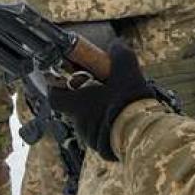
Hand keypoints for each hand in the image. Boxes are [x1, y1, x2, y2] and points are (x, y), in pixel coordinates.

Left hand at [48, 40, 152, 160]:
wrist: (141, 133)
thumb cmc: (127, 102)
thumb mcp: (126, 69)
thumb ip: (119, 53)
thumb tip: (116, 44)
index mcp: (77, 104)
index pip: (54, 97)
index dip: (57, 87)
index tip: (67, 80)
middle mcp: (79, 122)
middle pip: (74, 108)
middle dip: (86, 99)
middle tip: (103, 90)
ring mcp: (90, 138)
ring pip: (89, 122)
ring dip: (99, 113)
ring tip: (118, 105)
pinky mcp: (103, 150)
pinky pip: (101, 136)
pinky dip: (108, 128)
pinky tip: (124, 120)